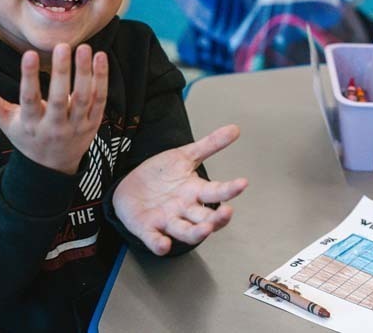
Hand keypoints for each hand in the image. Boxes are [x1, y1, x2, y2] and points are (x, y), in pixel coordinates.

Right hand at [0, 43, 107, 174]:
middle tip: (62, 45)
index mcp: (31, 124)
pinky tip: (100, 57)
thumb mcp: (6, 122)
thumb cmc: (27, 137)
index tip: (29, 53)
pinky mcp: (93, 124)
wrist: (53, 167)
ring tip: (84, 47)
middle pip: (58, 99)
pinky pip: (99, 100)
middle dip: (61, 72)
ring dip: (85, 72)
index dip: (28, 77)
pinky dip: (101, 79)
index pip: (29, 99)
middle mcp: (54, 127)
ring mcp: (76, 126)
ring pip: (83, 98)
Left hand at [112, 125, 247, 255]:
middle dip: (218, 218)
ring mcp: (167, 221)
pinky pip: (155, 240)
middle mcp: (185, 210)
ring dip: (196, 233)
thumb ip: (210, 145)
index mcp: (195, 192)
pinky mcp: (147, 229)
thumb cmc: (161, 176)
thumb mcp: (184, 156)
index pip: (217, 192)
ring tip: (205, 229)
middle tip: (226, 212)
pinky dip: (159, 244)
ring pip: (186, 232)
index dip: (230, 189)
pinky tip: (164, 244)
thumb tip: (234, 129)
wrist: (130, 187)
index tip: (242, 183)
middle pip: (206, 218)